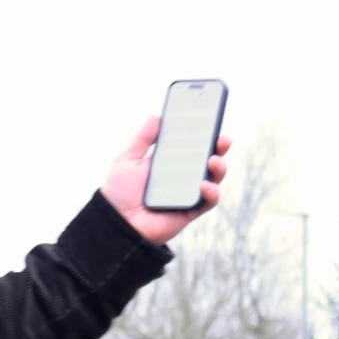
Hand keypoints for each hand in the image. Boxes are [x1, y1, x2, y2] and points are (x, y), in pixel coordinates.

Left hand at [100, 116, 230, 244]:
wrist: (116, 222)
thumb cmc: (120, 192)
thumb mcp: (127, 160)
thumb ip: (143, 139)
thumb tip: (157, 116)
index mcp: (171, 162)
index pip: (193, 144)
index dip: (205, 133)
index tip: (212, 118)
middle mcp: (184, 176)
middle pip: (209, 159)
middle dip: (219, 147)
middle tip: (222, 138)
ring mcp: (190, 193)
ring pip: (214, 178)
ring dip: (219, 168)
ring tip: (213, 160)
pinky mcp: (191, 210)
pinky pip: (209, 201)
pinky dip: (211, 192)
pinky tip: (203, 185)